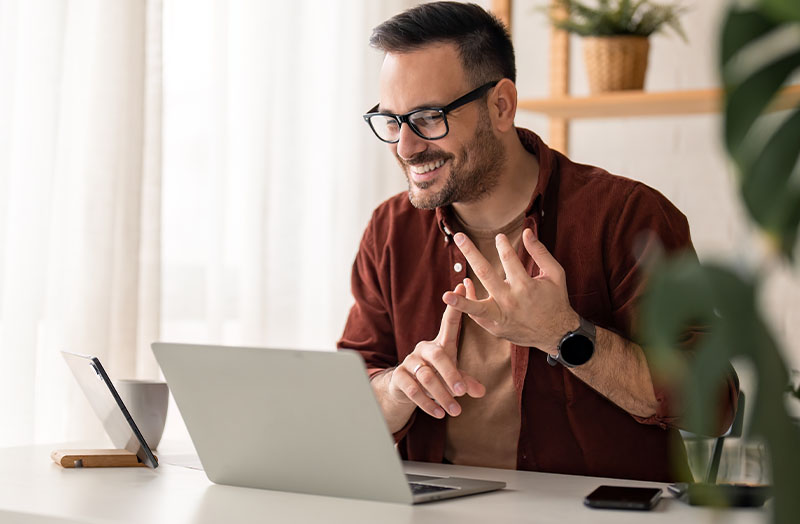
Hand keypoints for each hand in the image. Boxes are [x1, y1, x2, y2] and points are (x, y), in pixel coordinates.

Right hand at [387, 283, 484, 418]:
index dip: (455, 306)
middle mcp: (424, 348)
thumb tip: (481, 392)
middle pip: (438, 356)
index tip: (462, 285)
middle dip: (451, 374)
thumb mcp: (452, 377)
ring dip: (441, 395)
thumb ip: (466, 381)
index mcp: (440, 344)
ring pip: (425, 376)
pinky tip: (438, 413)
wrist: (403, 389)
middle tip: (463, 391)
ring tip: (454, 410)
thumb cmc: (434, 376)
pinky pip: (412, 389)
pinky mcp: (399, 376)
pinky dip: (426, 403)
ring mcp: (410, 361)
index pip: (449, 322)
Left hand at [443, 229, 578, 353]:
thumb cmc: (556, 300)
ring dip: (460, 301)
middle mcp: (511, 301)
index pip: (508, 259)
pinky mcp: (495, 327)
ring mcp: (501, 316)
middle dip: (471, 252)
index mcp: (526, 286)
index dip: (502, 245)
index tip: (498, 237)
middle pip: (485, 273)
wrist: (557, 334)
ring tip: (445, 295)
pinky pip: (477, 314)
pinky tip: (465, 285)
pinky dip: (468, 302)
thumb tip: (526, 231)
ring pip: (476, 307)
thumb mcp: (555, 274)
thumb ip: (540, 253)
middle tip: (460, 237)